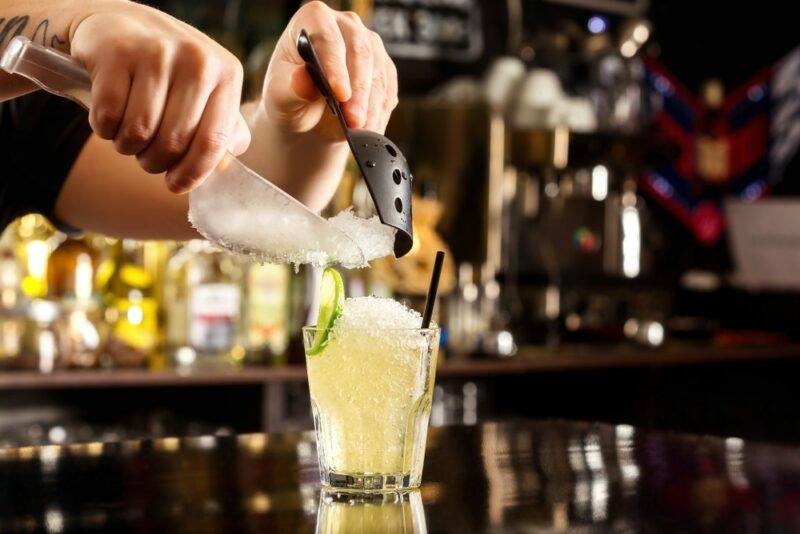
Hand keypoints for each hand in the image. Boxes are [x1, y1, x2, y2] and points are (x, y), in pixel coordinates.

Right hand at [69, 0, 250, 192]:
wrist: (116, 24)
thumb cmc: (167, 71)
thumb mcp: (205, 92)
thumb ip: (221, 129)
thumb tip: (221, 166)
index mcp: (226, 73)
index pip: (214, 141)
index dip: (193, 173)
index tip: (175, 186)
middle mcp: (196, 59)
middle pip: (173, 142)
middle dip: (154, 162)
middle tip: (146, 156)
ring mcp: (156, 52)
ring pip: (139, 132)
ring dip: (127, 146)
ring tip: (128, 135)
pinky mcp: (115, 52)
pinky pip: (108, 116)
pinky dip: (104, 128)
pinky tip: (108, 117)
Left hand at [263, 1, 398, 139]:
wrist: (307, 113)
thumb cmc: (289, 96)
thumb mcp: (280, 96)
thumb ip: (290, 88)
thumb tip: (302, 80)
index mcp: (313, 19)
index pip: (328, 37)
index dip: (335, 65)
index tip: (340, 94)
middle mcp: (345, 25)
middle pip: (360, 53)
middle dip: (359, 91)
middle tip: (354, 120)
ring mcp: (369, 45)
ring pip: (378, 73)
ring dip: (372, 106)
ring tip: (362, 130)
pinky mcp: (383, 67)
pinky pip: (388, 89)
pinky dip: (380, 112)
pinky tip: (370, 129)